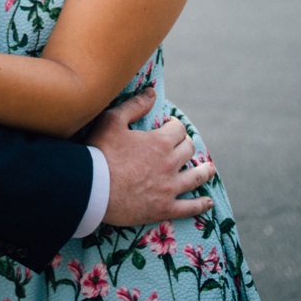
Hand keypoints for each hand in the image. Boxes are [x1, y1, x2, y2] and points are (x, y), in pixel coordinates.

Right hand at [92, 87, 218, 226]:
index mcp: (161, 142)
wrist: (90, 190)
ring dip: (204, 172)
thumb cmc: (99, 153)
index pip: (179, 129)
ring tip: (209, 170)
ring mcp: (169, 188)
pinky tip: (208, 202)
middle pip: (189, 150)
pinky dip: (200, 204)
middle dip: (187, 145)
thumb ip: (135, 105)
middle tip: (184, 146)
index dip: (175, 126)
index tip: (171, 127)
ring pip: (195, 177)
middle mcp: (170, 163)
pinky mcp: (163, 209)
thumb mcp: (112, 121)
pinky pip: (188, 208)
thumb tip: (152, 92)